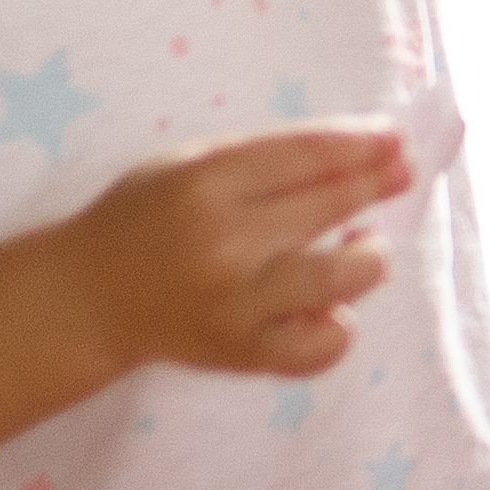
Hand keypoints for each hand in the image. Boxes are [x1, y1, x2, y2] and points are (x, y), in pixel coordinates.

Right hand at [63, 124, 409, 380]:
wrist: (86, 299)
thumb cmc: (144, 220)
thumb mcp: (187, 165)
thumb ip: (263, 159)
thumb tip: (357, 150)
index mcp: (204, 183)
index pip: (305, 155)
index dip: (360, 143)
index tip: (396, 137)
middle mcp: (222, 242)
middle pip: (327, 206)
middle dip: (377, 184)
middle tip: (403, 172)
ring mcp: (234, 303)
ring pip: (338, 278)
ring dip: (368, 257)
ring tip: (364, 246)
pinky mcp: (240, 352)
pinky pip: (319, 346)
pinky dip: (337, 328)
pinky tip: (330, 307)